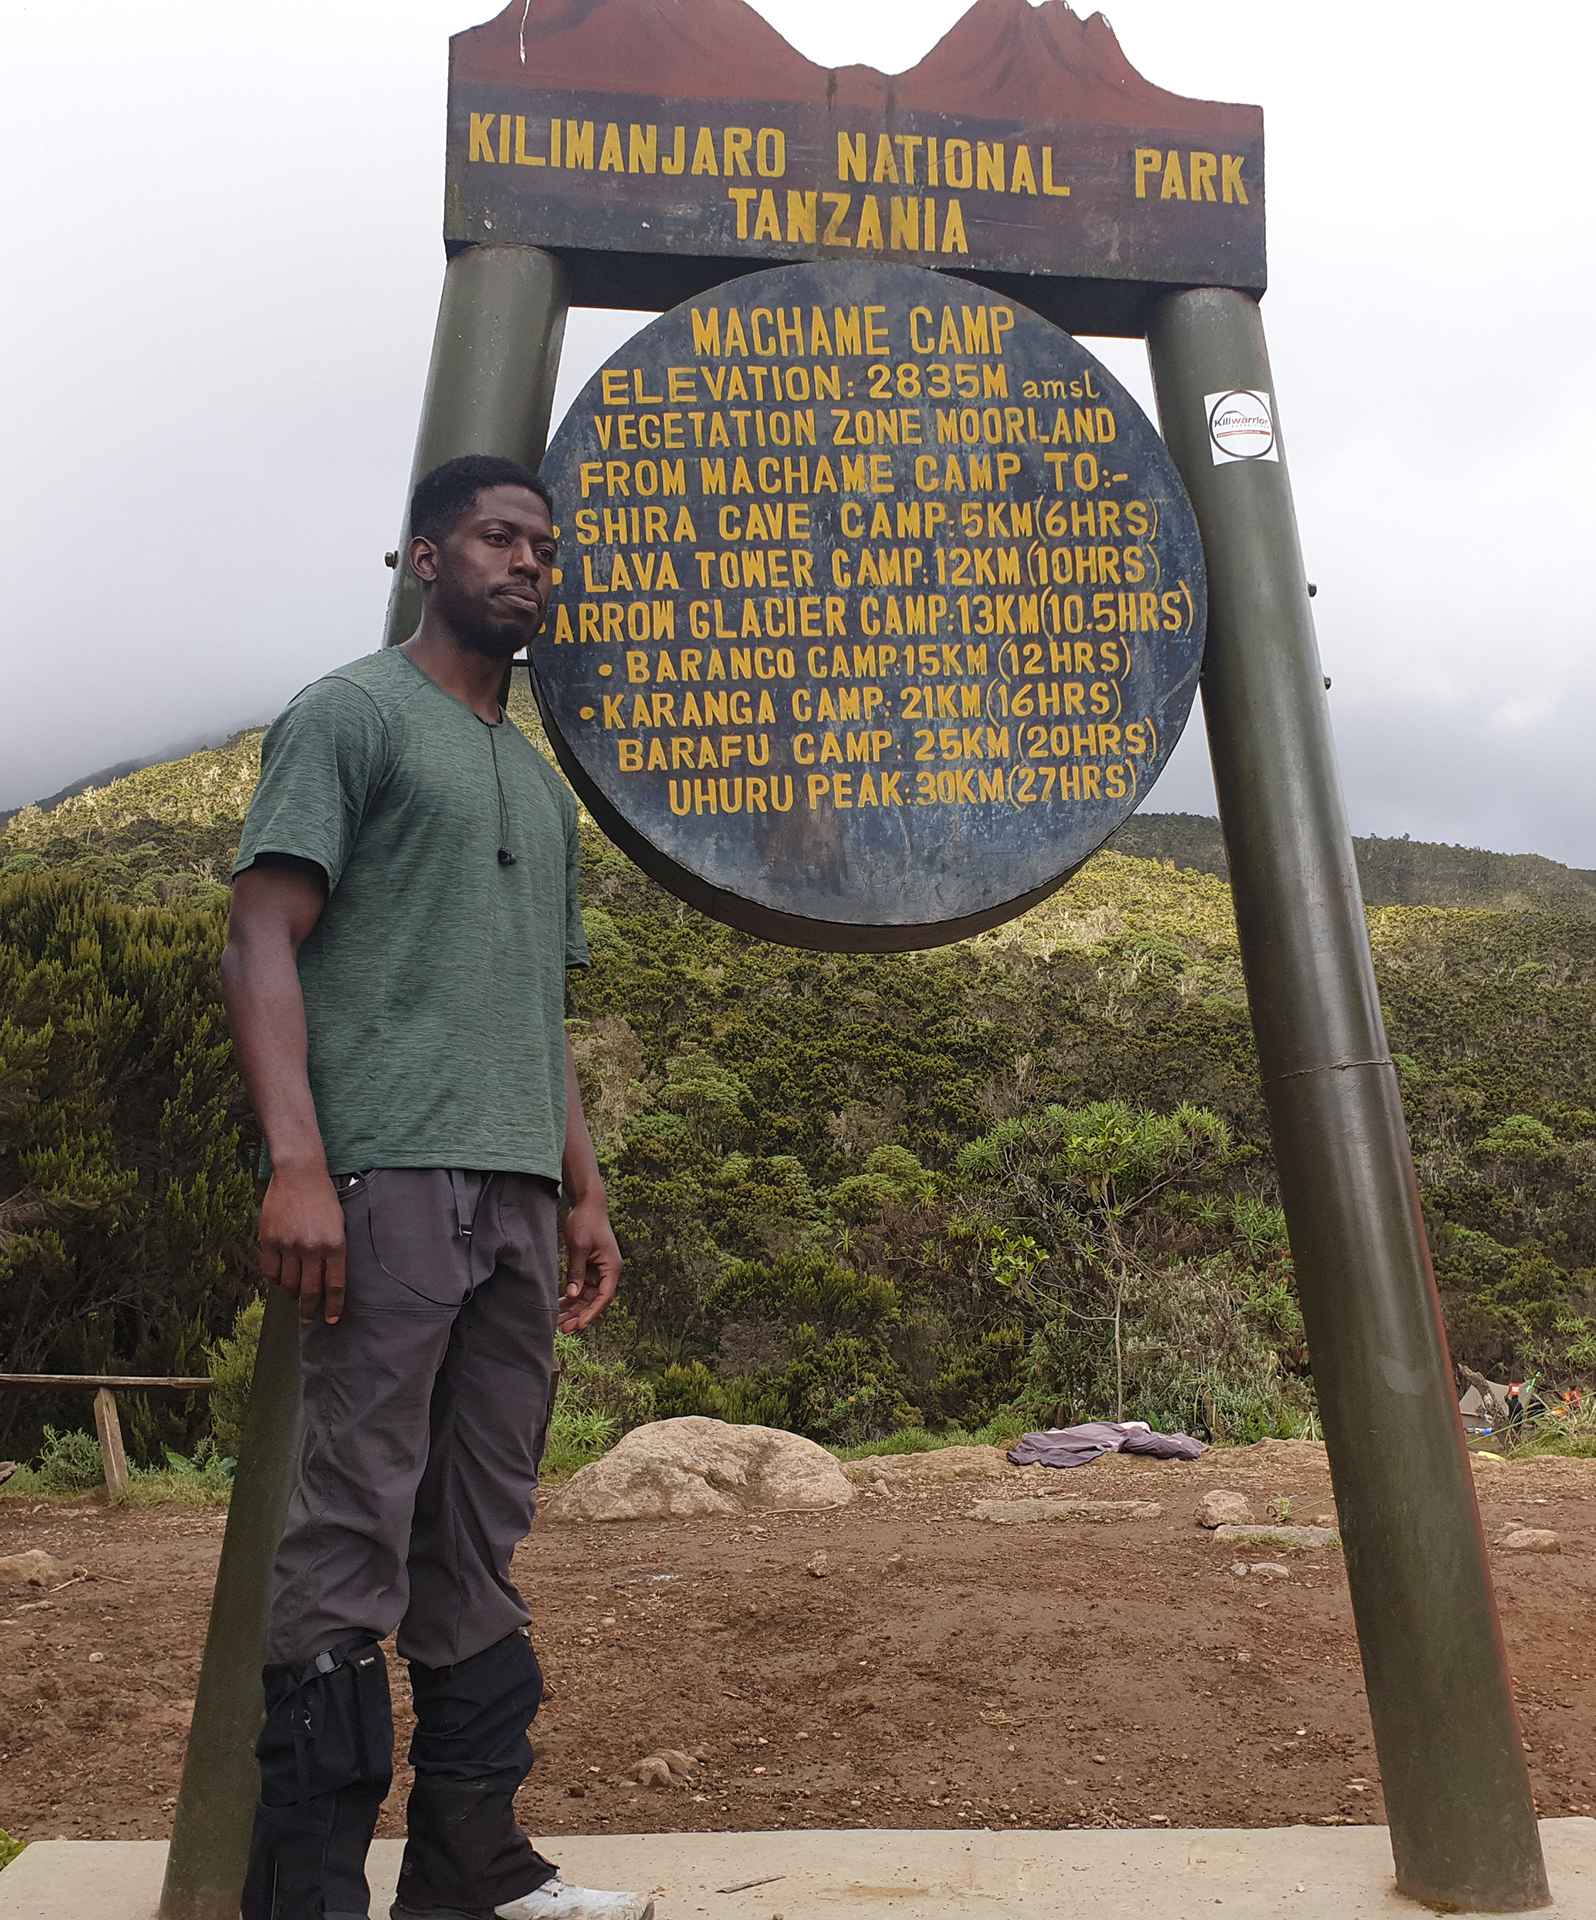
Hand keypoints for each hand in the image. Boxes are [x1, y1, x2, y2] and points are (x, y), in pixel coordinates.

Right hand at [259, 1166, 347, 1324]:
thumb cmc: (323, 1199)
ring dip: (293, 1294)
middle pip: (311, 1291)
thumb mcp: (339, 1225)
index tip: (333, 1319)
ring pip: (289, 1284)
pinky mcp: (269, 1240)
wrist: (300, 1174)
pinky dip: (275, 1280)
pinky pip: (270, 1271)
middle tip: (310, 1319)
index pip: (335, 1286)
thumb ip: (333, 1253)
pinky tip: (280, 1281)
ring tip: (296, 1297)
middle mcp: (312, 1248)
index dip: (334, 1306)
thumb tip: (327, 1282)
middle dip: (311, 1310)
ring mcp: (289, 1245)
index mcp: (335, 1245)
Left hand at [560, 1192, 620, 1332]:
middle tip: (563, 1329)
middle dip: (579, 1315)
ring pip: (586, 1296)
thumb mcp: (579, 1247)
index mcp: (612, 1267)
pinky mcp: (589, 1266)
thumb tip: (571, 1295)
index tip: (579, 1325)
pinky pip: (581, 1286)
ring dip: (573, 1308)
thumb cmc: (586, 1222)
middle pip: (595, 1300)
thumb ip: (576, 1272)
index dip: (592, 1313)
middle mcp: (608, 1271)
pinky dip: (570, 1295)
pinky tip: (558, 1304)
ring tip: (558, 1322)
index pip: (604, 1297)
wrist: (587, 1203)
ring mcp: (599, 1269)